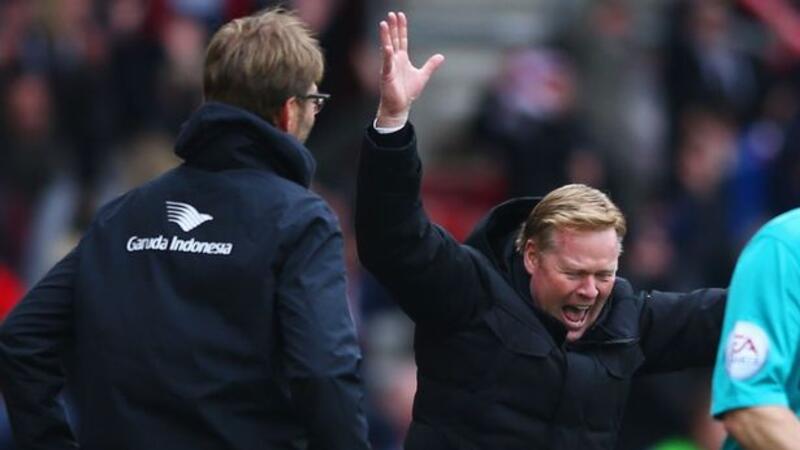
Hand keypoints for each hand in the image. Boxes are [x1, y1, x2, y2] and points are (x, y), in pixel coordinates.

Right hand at [375, 11, 444, 127]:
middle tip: (391, 14)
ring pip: (387, 48)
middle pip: (393, 39)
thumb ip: (430, 65)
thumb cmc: (407, 92)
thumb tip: (441, 56)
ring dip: (385, 36)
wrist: (400, 107)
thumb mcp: (422, 75)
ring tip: (383, 24)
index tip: (400, 16)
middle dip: (392, 27)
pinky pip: (386, 63)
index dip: (401, 27)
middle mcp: (394, 60)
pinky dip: (386, 55)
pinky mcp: (386, 75)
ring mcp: (389, 66)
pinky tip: (387, 46)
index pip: (402, 39)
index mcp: (402, 58)